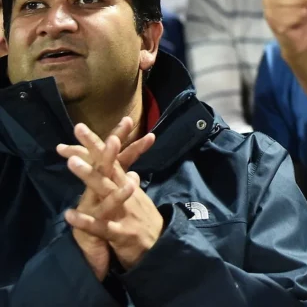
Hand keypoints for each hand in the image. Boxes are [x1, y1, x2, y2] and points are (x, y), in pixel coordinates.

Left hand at [62, 122, 164, 271]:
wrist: (163, 251)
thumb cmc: (147, 226)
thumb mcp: (140, 203)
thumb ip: (131, 187)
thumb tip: (131, 172)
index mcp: (128, 187)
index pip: (112, 161)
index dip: (99, 144)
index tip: (81, 128)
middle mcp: (127, 194)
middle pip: (109, 167)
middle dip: (95, 148)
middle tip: (79, 129)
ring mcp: (125, 212)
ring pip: (106, 191)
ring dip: (89, 176)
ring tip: (71, 163)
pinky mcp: (122, 233)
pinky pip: (102, 226)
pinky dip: (86, 221)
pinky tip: (70, 214)